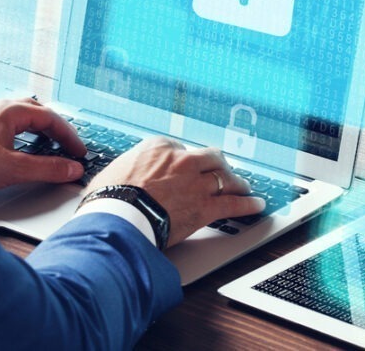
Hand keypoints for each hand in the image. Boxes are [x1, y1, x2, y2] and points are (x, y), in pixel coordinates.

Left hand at [0, 98, 86, 192]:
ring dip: (38, 129)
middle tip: (67, 146)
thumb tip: (71, 169)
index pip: (51, 117)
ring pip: (19, 117)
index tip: (79, 152)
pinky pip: (5, 124)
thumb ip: (45, 169)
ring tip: (47, 144)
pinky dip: (21, 133)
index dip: (69, 136)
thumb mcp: (11, 169)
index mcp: (10, 111)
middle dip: (56, 129)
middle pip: (36, 112)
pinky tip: (16, 147)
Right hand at [85, 137, 264, 246]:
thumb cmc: (109, 197)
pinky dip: (247, 204)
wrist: (119, 217)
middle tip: (222, 170)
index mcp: (158, 147)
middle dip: (218, 165)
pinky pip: (234, 203)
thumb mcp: (113, 172)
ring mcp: (196, 182)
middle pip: (210, 157)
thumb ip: (126, 170)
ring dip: (236, 182)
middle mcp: (182, 160)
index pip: (179, 149)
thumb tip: (119, 178)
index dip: (184, 161)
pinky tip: (256, 205)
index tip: (186, 168)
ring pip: (225, 177)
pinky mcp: (205, 206)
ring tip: (243, 187)